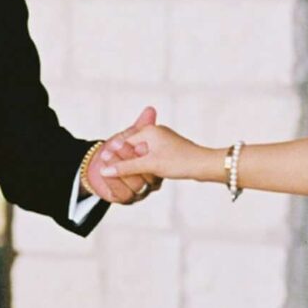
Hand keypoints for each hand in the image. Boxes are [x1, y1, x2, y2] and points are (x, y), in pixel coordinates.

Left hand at [84, 107, 162, 204]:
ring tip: (105, 155)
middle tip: (112, 145)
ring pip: (135, 184)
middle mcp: (153, 181)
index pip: (150, 158)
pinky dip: (113, 182)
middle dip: (127, 157)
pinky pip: (123, 194)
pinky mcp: (128, 200)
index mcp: (157, 164)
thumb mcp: (130, 137)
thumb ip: (140, 126)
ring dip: (119, 169)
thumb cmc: (120, 149)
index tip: (121, 138)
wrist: (102, 166)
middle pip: (144, 172)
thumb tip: (150, 109)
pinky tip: (103, 172)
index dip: (135, 148)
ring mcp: (141, 192)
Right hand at [92, 114, 217, 188]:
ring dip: (134, 165)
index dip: (114, 156)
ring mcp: (163, 141)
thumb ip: (126, 167)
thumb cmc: (179, 161)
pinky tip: (143, 175)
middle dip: (122, 160)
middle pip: (131, 148)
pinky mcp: (169, 151)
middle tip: (108, 172)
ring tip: (124, 176)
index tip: (102, 167)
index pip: (124, 143)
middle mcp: (156, 133)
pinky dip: (145, 166)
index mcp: (149, 131)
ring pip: (141, 154)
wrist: (205, 165)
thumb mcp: (149, 165)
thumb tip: (104, 170)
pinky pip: (150, 158)